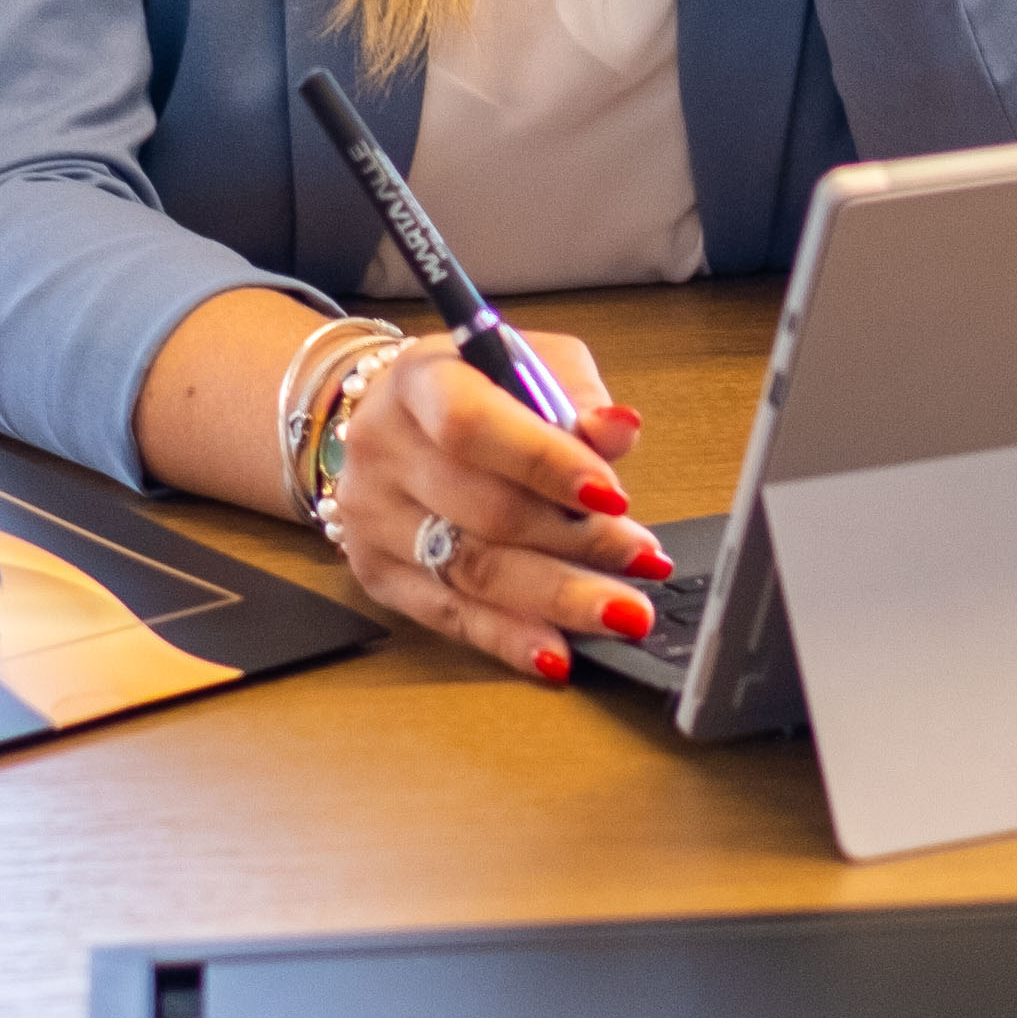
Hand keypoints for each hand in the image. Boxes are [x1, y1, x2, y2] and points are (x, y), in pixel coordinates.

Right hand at [330, 333, 666, 684]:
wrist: (385, 419)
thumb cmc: (472, 390)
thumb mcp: (525, 363)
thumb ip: (573, 394)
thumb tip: (619, 428)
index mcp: (420, 381)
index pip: (474, 426)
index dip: (546, 463)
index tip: (612, 496)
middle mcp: (384, 449)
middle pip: (485, 510)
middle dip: (577, 542)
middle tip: (643, 560)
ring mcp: (373, 517)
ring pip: (473, 570)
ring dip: (558, 598)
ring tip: (622, 611)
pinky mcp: (378, 573)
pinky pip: (451, 616)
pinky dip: (509, 638)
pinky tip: (555, 654)